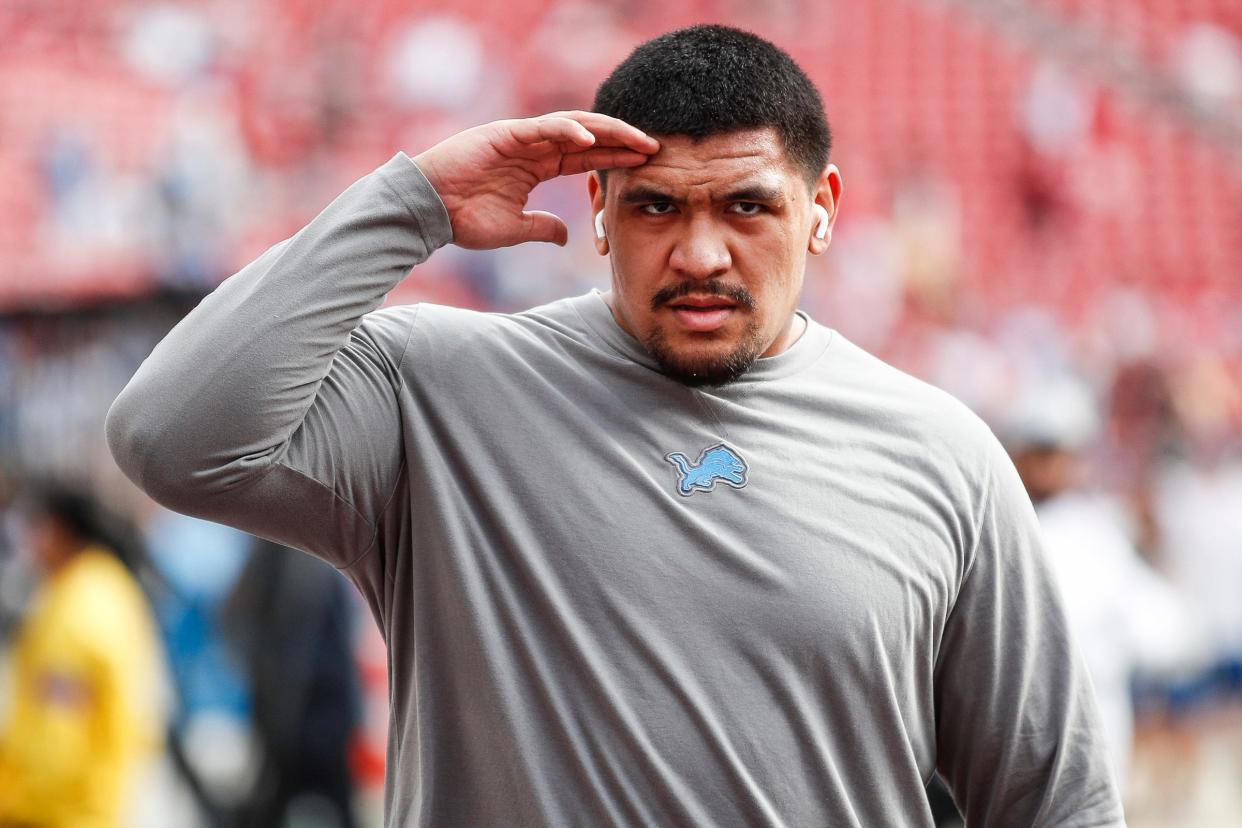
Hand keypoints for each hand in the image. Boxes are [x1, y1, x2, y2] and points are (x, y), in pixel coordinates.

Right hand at [412, 111, 658, 248]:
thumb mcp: (514, 229)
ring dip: (606, 131)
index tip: (646, 164)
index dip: (616, 159)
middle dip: (622, 141)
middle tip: (656, 148)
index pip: (585, 159)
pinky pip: (542, 128)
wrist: (428, 212)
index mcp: (536, 166)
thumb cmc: (463, 219)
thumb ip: (541, 227)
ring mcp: (520, 137)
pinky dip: (567, 131)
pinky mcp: (505, 134)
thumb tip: (564, 236)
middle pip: (587, 138)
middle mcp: (532, 147)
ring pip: (572, 127)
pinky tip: (590, 140)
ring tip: (636, 139)